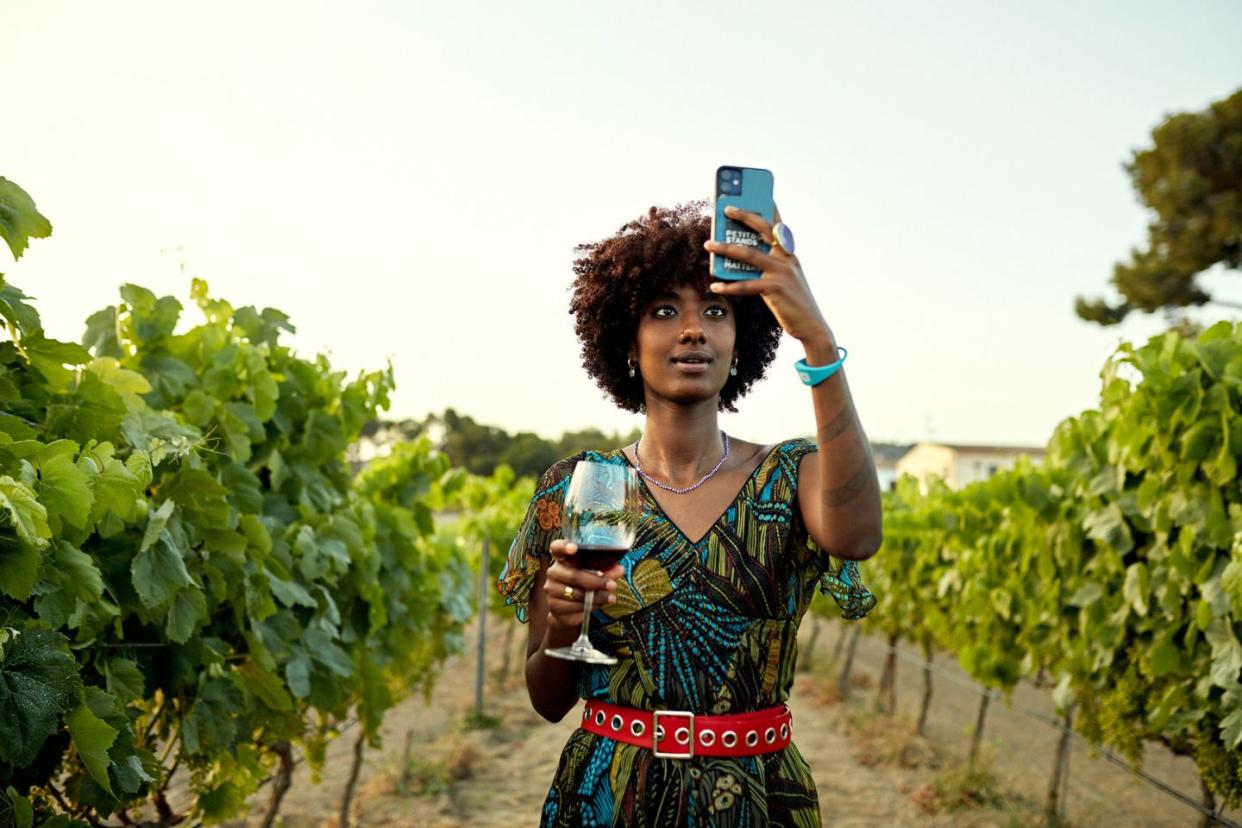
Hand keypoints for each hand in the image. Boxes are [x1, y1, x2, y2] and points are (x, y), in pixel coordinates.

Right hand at [543, 539, 621, 633]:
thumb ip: (607, 571)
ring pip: (576, 593)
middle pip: (573, 575)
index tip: (574, 548)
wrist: (568, 610)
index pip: (557, 548)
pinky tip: (597, 604)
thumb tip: (619, 569)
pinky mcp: (553, 605)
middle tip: (612, 585)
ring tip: (610, 598)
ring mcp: (551, 589)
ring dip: (596, 596)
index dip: (564, 547)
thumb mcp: (596, 575)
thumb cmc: (583, 586)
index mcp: (563, 558)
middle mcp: (553, 572)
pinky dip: (589, 606)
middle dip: (596, 581)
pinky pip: (574, 607)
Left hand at [704, 205, 832, 348]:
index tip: (759, 192)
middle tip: (726, 209)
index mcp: (789, 253)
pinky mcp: (775, 288)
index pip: (778, 224)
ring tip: (708, 244)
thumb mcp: (782, 278)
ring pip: (748, 254)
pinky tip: (715, 286)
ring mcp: (781, 272)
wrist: (811, 325)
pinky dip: (728, 286)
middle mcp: (787, 258)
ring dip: (725, 248)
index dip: (769, 207)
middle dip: (744, 216)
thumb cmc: (792, 302)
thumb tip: (738, 260)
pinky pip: (746, 285)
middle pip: (763, 229)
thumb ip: (766, 266)